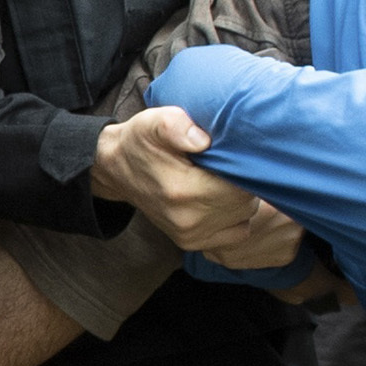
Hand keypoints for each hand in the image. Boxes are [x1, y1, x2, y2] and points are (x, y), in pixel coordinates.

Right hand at [90, 103, 298, 268]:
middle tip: (232, 162)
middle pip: (246, 203)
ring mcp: (190, 236)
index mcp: (183, 191)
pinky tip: (222, 197)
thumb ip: (175, 126)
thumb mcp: (153, 122)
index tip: (239, 152)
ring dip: (242, 199)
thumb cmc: (140, 142)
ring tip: (224, 178)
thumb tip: (203, 140)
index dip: (247, 168)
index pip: (241, 186)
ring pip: (245, 217)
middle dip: (246, 182)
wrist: (118, 169)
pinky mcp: (192, 243)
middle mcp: (189, 220)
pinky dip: (236, 216)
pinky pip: (236, 232)